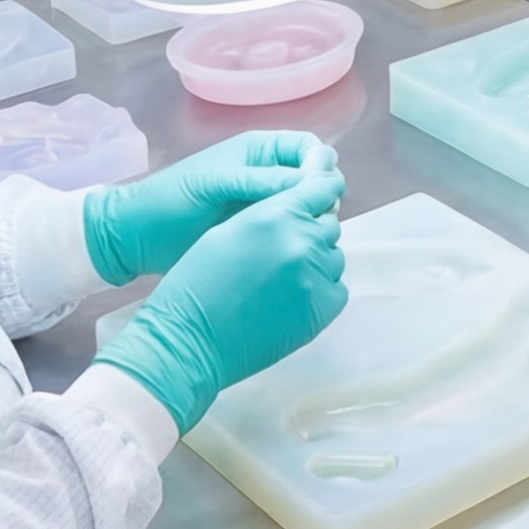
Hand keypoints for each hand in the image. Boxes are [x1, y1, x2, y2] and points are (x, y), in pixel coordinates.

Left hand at [81, 132, 337, 285]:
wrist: (137, 237)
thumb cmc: (170, 199)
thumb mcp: (215, 183)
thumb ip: (261, 179)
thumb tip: (311, 179)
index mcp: (259, 152)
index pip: (308, 148)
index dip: (320, 164)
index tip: (321, 185)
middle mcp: (268, 177)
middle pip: (315, 179)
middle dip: (322, 193)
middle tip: (316, 213)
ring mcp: (265, 207)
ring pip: (307, 208)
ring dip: (313, 218)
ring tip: (304, 233)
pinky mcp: (260, 235)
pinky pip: (290, 232)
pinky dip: (299, 237)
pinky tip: (296, 248)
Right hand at [94, 174, 348, 431]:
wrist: (191, 339)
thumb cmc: (197, 284)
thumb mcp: (227, 230)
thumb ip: (269, 214)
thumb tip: (299, 209)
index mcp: (274, 215)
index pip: (320, 188)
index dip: (323, 191)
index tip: (325, 194)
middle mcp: (301, 241)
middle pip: (329, 224)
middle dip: (312, 231)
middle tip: (285, 251)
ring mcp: (314, 276)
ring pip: (334, 257)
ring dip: (317, 261)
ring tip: (283, 279)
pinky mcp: (322, 309)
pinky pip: (337, 289)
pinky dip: (322, 290)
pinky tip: (292, 298)